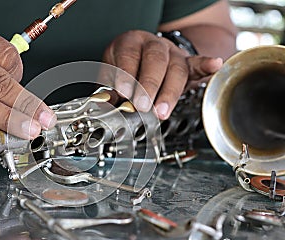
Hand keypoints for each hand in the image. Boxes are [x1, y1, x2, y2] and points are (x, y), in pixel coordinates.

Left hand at [102, 30, 222, 119]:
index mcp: (131, 43)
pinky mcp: (187, 64)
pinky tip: (215, 66)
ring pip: (175, 68)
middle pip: (155, 60)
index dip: (126, 75)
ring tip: (161, 112)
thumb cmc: (127, 66)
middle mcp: (153, 45)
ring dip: (169, 92)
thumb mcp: (112, 74)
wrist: (145, 54)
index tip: (124, 93)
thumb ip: (111, 88)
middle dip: (149, 85)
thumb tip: (109, 105)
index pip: (129, 56)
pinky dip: (206, 66)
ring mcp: (172, 53)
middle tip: (142, 106)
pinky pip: (197, 64)